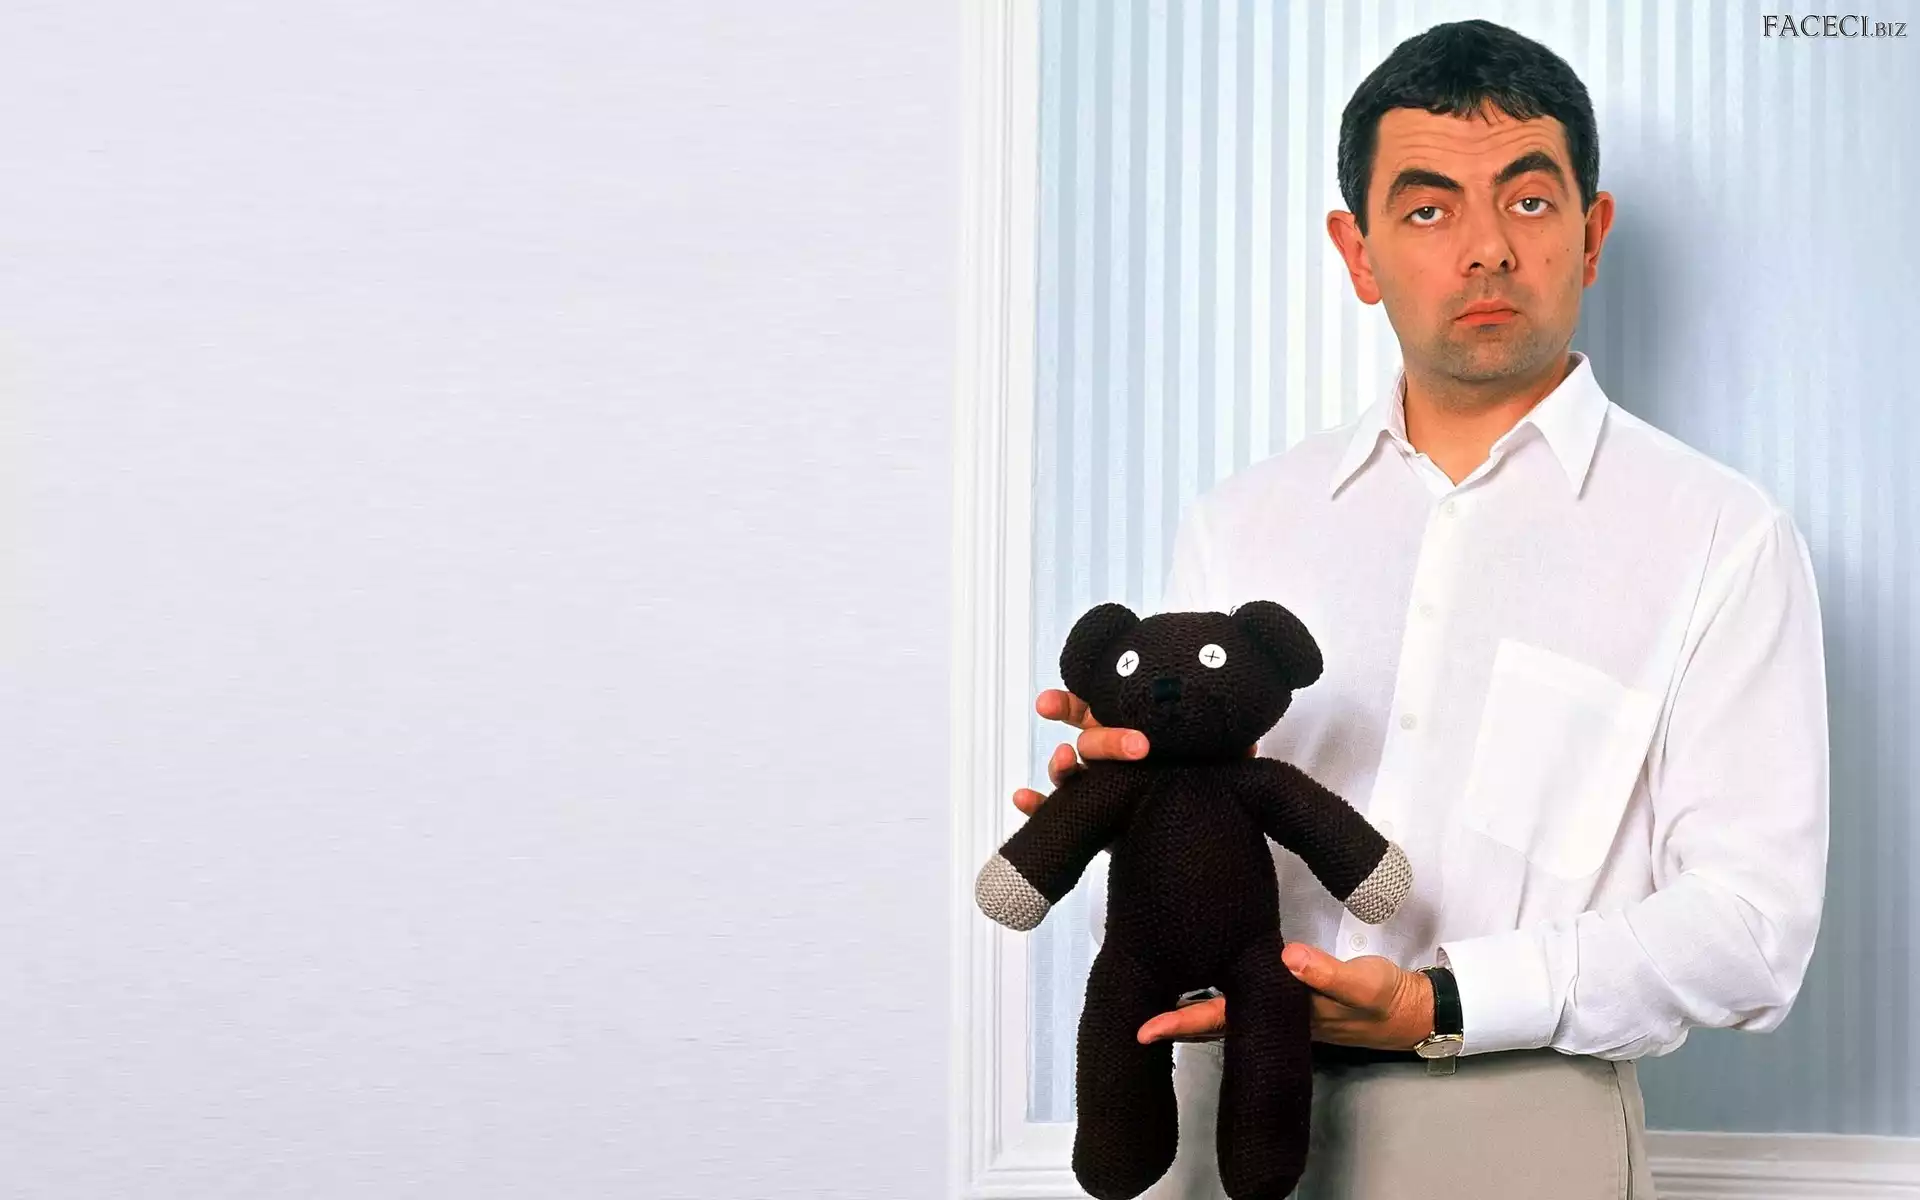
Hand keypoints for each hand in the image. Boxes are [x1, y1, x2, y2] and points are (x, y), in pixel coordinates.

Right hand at [1011, 689, 1258, 816]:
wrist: (1191, 833)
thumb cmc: (1197, 782)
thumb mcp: (1214, 764)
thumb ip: (1226, 753)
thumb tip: (1249, 742)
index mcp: (1130, 731)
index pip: (1096, 708)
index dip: (1071, 701)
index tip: (1049, 704)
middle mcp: (1110, 756)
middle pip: (1093, 741)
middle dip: (1102, 740)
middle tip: (1126, 747)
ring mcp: (1099, 789)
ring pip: (1070, 775)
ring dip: (1061, 769)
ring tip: (1064, 767)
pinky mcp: (1096, 824)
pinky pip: (1060, 815)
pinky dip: (1039, 808)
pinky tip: (1024, 801)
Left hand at [1135, 943, 1435, 1049]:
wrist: (1414, 1010)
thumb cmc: (1385, 999)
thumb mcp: (1363, 985)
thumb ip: (1328, 973)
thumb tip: (1289, 960)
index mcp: (1282, 1016)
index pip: (1221, 1019)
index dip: (1181, 1022)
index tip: (1144, 1028)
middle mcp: (1274, 1017)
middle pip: (1212, 1020)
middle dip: (1172, 1021)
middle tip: (1132, 1018)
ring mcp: (1280, 1009)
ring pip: (1224, 1012)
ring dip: (1190, 1008)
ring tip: (1153, 998)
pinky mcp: (1292, 994)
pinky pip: (1244, 997)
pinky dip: (1218, 991)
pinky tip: (1203, 979)